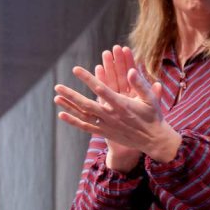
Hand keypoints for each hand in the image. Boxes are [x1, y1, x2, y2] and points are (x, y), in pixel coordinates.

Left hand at [53, 46, 181, 167]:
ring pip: (84, 115)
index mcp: (122, 104)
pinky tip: (62, 115)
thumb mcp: (151, 98)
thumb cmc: (153, 116)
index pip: (101, 89)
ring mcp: (107, 125)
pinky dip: (73, 121)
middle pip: (86, 104)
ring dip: (69, 107)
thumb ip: (140, 84)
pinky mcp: (105, 132)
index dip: (87, 79)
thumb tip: (131, 70)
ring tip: (56, 98)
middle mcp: (112, 115)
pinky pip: (86, 127)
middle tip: (57, 86)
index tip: (76, 70)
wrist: (153, 140)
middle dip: (71, 95)